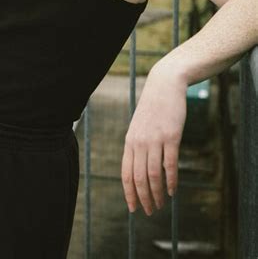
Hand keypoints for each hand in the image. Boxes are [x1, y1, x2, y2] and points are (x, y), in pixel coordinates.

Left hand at [121, 65, 187, 215]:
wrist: (164, 85)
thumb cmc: (152, 108)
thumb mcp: (139, 127)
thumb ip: (138, 146)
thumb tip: (139, 169)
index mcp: (129, 141)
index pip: (126, 174)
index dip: (129, 194)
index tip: (134, 209)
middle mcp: (139, 142)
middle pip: (139, 178)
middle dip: (144, 199)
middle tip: (150, 212)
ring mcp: (155, 140)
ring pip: (153, 175)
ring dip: (157, 194)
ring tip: (161, 205)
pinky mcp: (171, 137)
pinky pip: (169, 165)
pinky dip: (171, 181)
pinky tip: (172, 191)